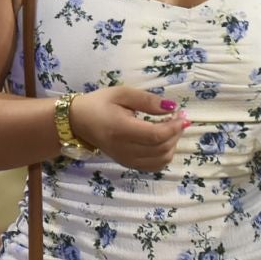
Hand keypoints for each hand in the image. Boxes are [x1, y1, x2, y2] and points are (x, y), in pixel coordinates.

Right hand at [67, 87, 187, 173]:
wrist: (78, 121)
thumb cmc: (99, 103)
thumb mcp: (122, 94)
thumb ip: (147, 100)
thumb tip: (171, 107)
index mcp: (121, 129)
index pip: (156, 135)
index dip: (174, 127)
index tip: (182, 115)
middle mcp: (124, 149)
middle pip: (161, 148)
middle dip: (176, 133)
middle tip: (178, 118)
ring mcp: (126, 159)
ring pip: (161, 160)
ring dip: (172, 145)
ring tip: (171, 129)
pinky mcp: (127, 163)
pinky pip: (154, 166)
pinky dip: (164, 155)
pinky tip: (163, 141)